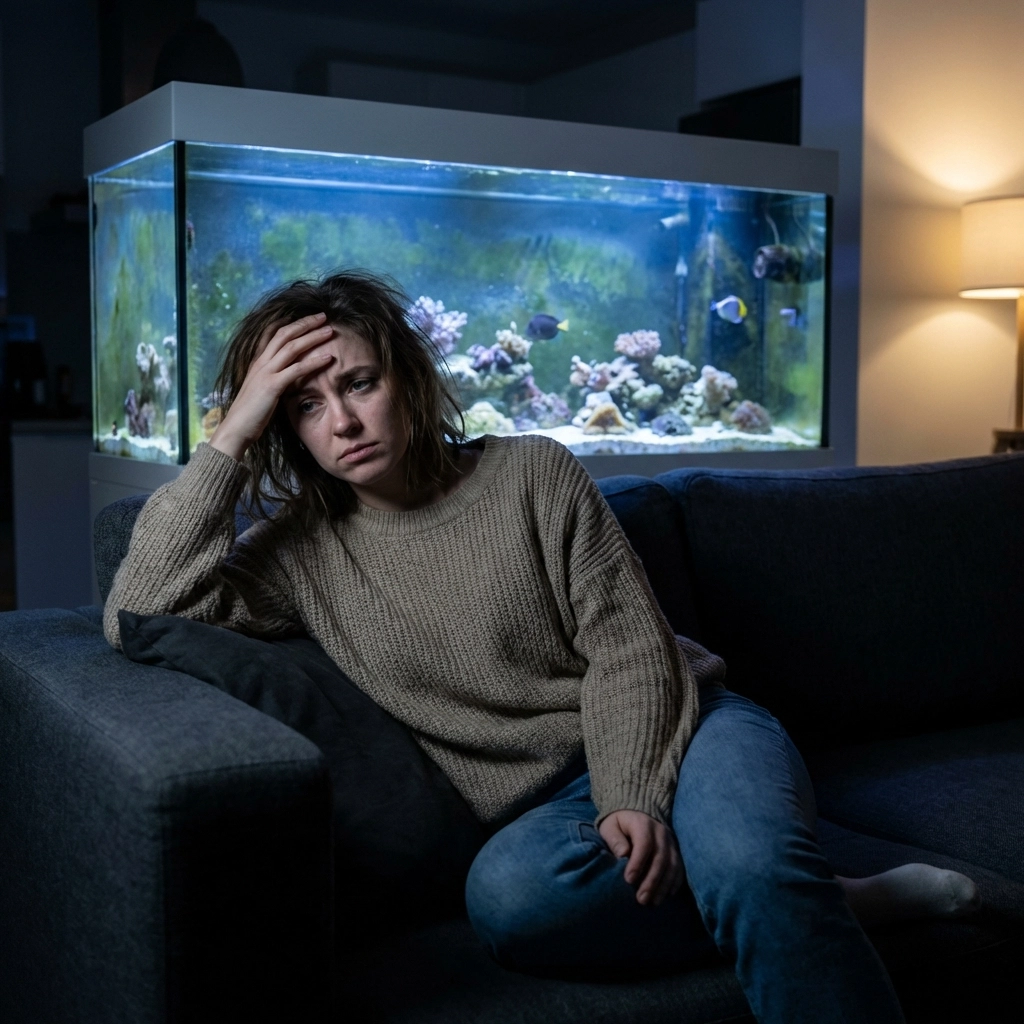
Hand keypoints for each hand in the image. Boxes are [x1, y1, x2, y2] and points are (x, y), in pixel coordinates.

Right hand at [210, 312, 334, 460]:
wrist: (236, 429)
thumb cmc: (250, 414)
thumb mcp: (261, 391)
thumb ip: (272, 379)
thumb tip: (287, 377)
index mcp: (257, 363)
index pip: (272, 334)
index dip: (290, 323)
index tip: (306, 317)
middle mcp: (260, 363)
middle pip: (284, 334)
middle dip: (305, 323)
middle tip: (323, 316)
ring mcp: (265, 373)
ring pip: (292, 347)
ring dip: (312, 337)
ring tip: (329, 331)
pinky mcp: (272, 386)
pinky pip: (296, 370)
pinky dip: (314, 362)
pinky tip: (329, 359)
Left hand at [599, 809, 683, 905]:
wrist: (636, 814)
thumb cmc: (619, 824)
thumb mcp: (610, 826)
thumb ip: (614, 839)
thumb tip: (622, 854)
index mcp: (643, 823)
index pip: (644, 843)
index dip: (638, 862)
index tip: (628, 880)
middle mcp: (661, 832)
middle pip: (661, 857)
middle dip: (652, 880)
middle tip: (641, 899)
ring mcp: (671, 841)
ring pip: (672, 865)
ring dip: (664, 885)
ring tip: (653, 902)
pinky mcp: (675, 850)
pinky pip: (680, 867)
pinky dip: (675, 882)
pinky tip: (668, 895)